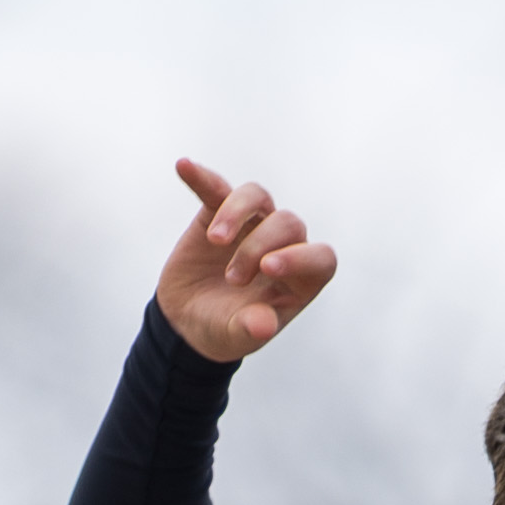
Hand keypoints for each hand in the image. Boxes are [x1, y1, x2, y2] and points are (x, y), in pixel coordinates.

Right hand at [154, 157, 334, 365]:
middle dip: (258, 247)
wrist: (186, 320)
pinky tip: (184, 167)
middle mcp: (283, 246)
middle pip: (288, 223)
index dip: (301, 258)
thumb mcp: (235, 336)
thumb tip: (264, 326)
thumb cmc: (223, 329)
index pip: (321, 258)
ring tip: (215, 240)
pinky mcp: (219, 211)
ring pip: (257, 196)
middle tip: (233, 280)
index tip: (267, 268)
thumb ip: (251, 330)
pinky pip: (215, 187)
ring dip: (236, 212)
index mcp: (300, 280)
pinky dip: (201, 177)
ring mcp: (252, 224)